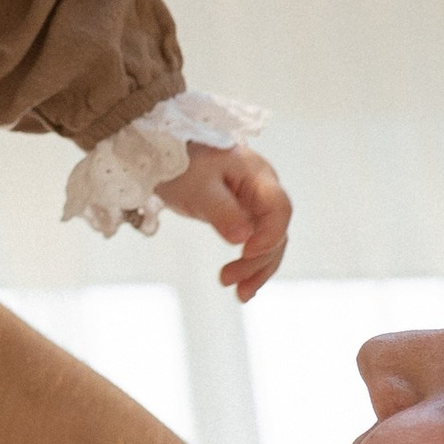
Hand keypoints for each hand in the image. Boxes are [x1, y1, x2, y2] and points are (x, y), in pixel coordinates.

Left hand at [157, 142, 291, 298]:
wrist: (164, 149)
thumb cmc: (180, 160)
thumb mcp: (197, 186)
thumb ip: (222, 211)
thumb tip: (244, 238)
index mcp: (257, 175)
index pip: (279, 209)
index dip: (269, 235)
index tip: (245, 253)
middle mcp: (262, 189)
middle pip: (276, 231)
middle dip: (257, 260)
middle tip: (228, 280)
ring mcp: (254, 203)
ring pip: (268, 242)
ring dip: (256, 269)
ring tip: (239, 293)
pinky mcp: (242, 214)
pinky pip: (254, 242)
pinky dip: (250, 264)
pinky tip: (243, 285)